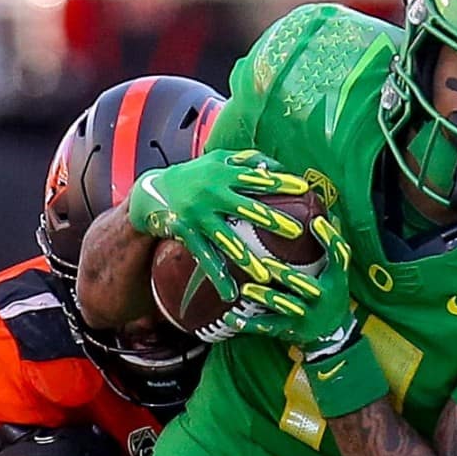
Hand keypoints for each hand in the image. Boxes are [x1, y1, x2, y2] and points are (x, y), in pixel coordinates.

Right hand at [127, 149, 320, 318]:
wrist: (152, 193)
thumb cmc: (193, 175)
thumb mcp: (217, 160)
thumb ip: (246, 161)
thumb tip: (276, 167)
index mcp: (223, 174)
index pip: (257, 177)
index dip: (280, 182)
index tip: (304, 189)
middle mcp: (211, 195)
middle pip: (246, 208)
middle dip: (271, 220)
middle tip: (296, 231)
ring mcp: (199, 217)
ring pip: (226, 241)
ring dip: (246, 259)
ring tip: (266, 276)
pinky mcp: (187, 235)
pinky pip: (206, 259)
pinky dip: (218, 278)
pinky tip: (230, 295)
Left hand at [211, 207, 356, 346]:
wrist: (329, 333)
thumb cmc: (328, 291)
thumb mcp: (335, 271)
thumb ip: (328, 246)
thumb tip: (323, 211)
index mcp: (335, 279)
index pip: (339, 256)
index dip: (330, 239)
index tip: (316, 222)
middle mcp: (323, 297)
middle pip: (305, 285)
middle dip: (287, 275)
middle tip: (266, 264)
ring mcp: (305, 315)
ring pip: (284, 306)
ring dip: (265, 298)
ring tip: (246, 289)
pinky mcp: (288, 329)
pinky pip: (266, 327)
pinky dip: (248, 323)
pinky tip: (231, 317)